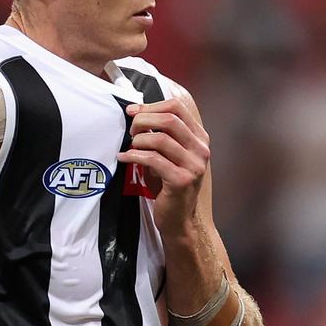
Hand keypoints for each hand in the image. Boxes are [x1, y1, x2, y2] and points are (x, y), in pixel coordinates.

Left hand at [117, 98, 209, 236]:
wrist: (179, 219)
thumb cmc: (169, 185)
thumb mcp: (170, 155)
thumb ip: (162, 134)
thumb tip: (137, 114)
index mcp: (199, 138)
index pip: (177, 108)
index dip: (151, 106)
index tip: (133, 111)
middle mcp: (201, 150)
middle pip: (169, 119)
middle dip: (143, 120)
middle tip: (131, 130)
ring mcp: (193, 165)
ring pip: (160, 139)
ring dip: (138, 140)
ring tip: (130, 148)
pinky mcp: (181, 180)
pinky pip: (153, 159)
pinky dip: (134, 156)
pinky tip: (125, 158)